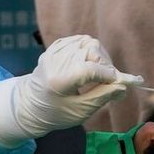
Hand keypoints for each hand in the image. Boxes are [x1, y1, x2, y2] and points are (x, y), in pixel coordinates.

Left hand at [0, 34, 142, 146]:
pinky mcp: (55, 47)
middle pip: (91, 51)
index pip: (90, 69)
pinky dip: (89, 50)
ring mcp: (54, 51)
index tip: (121, 84)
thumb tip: (124, 85)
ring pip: (88, 43)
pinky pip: (80, 40)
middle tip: (108, 82)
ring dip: (99, 57)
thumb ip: (102, 96)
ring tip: (98, 74)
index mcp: (59, 81)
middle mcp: (55, 61)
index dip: (109, 75)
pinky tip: (88, 64)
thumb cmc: (56, 113)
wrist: (29, 105)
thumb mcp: (81, 111)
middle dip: (105, 65)